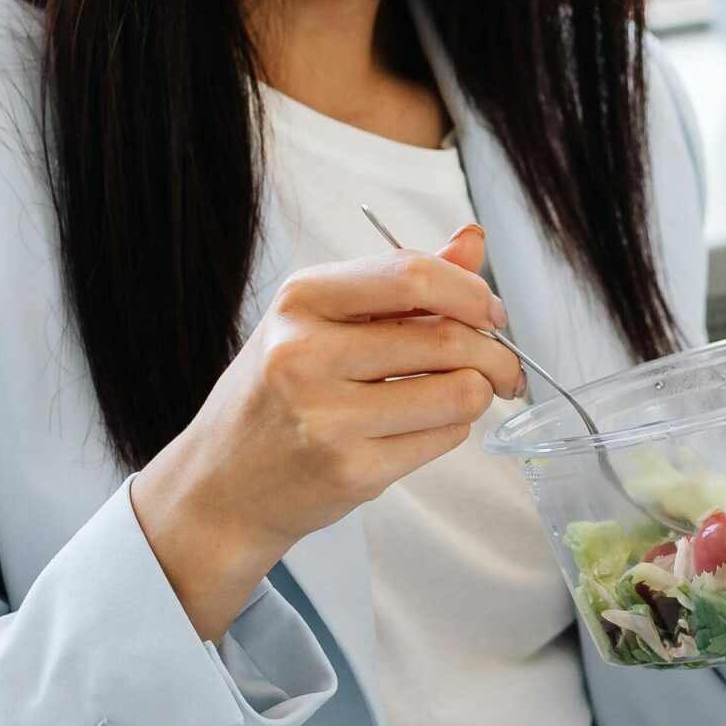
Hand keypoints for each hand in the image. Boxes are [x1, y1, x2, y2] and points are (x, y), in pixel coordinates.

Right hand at [130, 224, 525, 638]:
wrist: (221, 484)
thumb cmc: (276, 395)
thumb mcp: (322, 321)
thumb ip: (401, 283)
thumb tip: (472, 241)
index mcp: (302, 300)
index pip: (412, 274)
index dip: (471, 292)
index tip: (491, 312)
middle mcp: (306, 354)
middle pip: (448, 338)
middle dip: (496, 352)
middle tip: (504, 365)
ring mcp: (327, 418)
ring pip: (459, 393)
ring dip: (480, 393)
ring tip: (465, 395)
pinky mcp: (350, 471)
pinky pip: (444, 439)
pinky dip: (451, 429)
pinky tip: (422, 427)